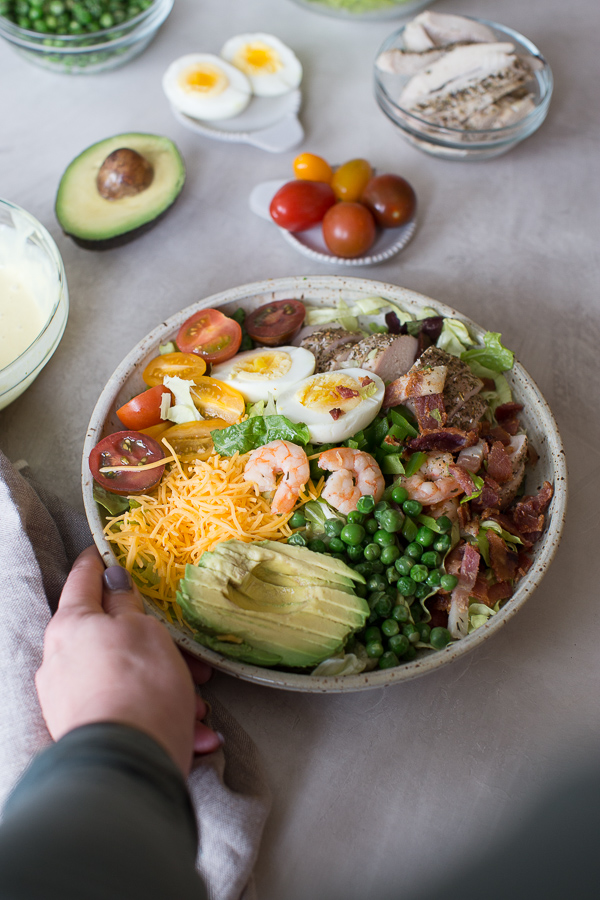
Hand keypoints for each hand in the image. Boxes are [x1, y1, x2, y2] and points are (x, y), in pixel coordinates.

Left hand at [36, 546, 220, 774]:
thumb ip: (127, 605)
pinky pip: (130, 711)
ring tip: (200, 709)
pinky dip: (161, 716)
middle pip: (112, 637)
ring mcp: (70, 699)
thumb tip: (114, 581)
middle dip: (157, 646)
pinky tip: (194, 734)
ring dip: (168, 688)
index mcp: (71, 625)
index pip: (82, 580)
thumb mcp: (144, 630)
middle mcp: (62, 659)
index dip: (96, 561)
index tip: (104, 550)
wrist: (127, 763)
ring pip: (128, 678)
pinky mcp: (87, 731)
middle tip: (191, 659)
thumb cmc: (139, 684)